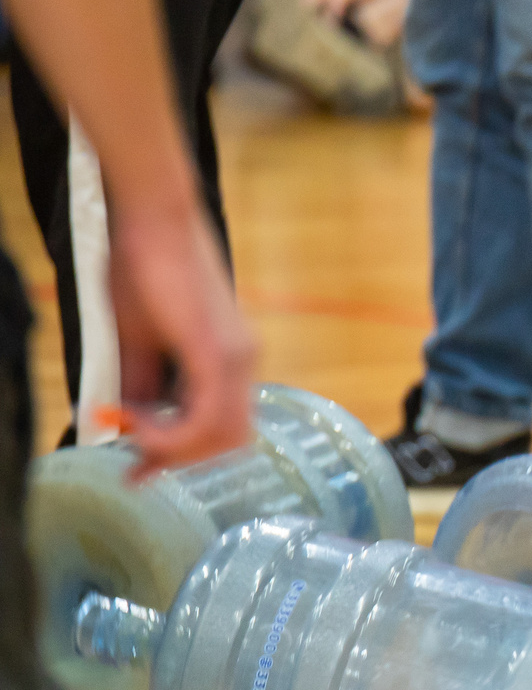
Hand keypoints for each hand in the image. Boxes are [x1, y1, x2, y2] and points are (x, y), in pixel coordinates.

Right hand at [105, 200, 256, 474]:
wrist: (154, 218)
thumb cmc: (143, 267)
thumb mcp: (136, 338)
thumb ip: (141, 384)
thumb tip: (130, 423)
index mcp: (230, 362)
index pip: (223, 429)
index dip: (185, 457)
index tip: (144, 471)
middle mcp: (244, 364)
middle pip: (229, 443)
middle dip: (182, 460)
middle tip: (139, 463)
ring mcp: (237, 359)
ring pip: (224, 438)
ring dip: (176, 448)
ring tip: (135, 430)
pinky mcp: (218, 353)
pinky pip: (207, 417)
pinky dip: (175, 433)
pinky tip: (141, 422)